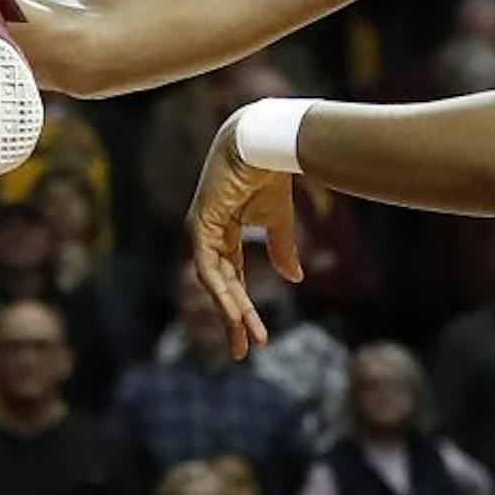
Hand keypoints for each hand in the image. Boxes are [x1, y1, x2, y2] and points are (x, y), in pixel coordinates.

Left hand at [185, 112, 304, 360]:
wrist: (262, 142)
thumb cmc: (268, 175)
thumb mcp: (278, 222)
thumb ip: (282, 251)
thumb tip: (294, 280)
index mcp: (224, 235)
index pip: (231, 280)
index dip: (243, 310)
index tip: (255, 339)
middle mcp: (209, 236)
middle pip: (221, 286)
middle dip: (233, 319)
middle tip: (242, 352)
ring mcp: (201, 230)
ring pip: (213, 280)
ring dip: (228, 309)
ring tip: (242, 337)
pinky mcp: (200, 223)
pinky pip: (207, 264)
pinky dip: (219, 288)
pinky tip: (231, 309)